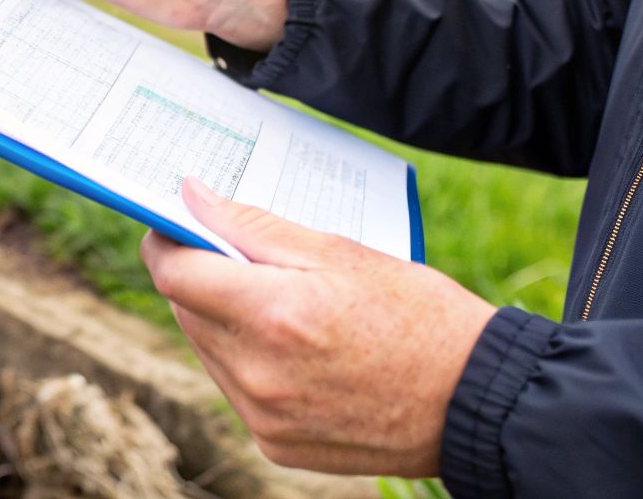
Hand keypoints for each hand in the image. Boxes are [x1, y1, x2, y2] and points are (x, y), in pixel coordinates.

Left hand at [141, 180, 496, 476]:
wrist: (476, 400)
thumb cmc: (417, 313)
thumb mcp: (340, 252)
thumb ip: (253, 226)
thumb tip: (192, 197)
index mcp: (273, 316)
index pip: (174, 273)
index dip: (166, 241)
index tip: (174, 223)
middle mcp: (258, 374)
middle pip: (186, 311)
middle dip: (202, 278)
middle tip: (241, 257)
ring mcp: (265, 417)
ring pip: (208, 350)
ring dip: (224, 320)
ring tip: (281, 305)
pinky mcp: (277, 445)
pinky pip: (237, 389)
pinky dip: (250, 362)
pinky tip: (296, 349)